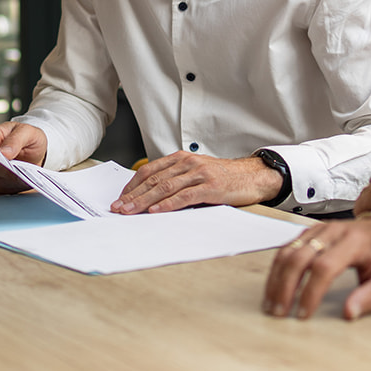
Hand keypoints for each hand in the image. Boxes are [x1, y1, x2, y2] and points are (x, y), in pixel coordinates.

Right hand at [0, 122, 47, 193]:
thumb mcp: (27, 132)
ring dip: (6, 178)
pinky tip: (19, 181)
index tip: (4, 159)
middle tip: (17, 169)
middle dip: (2, 168)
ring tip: (21, 175)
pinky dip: (8, 186)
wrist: (34, 151)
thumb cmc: (28, 137)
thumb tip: (4, 152)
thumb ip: (15, 140)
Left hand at [110, 152, 279, 213]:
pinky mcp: (210, 187)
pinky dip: (168, 204)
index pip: (150, 171)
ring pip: (165, 188)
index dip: (132, 185)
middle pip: (154, 180)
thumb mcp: (196, 173)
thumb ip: (176, 180)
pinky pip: (184, 196)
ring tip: (130, 211)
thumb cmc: (223, 177)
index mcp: (181, 159)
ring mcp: (199, 174)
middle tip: (118, 208)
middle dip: (133, 195)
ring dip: (144, 201)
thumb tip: (150, 196)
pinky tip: (156, 211)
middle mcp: (188, 163)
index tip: (120, 198)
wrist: (252, 176)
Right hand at [263, 218, 370, 320]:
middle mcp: (333, 232)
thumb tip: (349, 313)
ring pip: (287, 251)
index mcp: (355, 242)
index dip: (311, 292)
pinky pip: (286, 248)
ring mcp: (319, 230)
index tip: (303, 313)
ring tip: (271, 304)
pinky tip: (274, 287)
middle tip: (279, 312)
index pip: (325, 267)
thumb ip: (370, 297)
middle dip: (285, 287)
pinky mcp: (310, 232)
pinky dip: (277, 269)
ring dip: (276, 279)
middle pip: (299, 257)